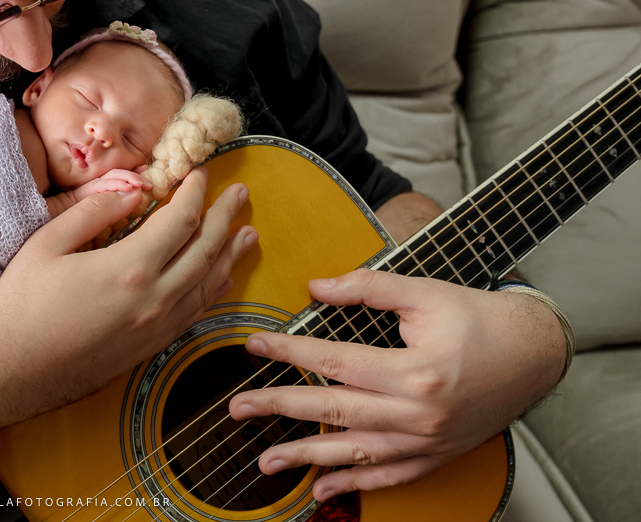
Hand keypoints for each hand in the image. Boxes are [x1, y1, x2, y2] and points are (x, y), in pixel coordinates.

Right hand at [0, 169, 257, 413]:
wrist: (12, 369)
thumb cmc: (23, 303)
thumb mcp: (48, 243)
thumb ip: (94, 212)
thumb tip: (132, 193)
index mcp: (130, 268)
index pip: (181, 220)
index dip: (195, 193)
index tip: (200, 174)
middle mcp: (154, 299)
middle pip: (206, 250)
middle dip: (226, 217)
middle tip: (241, 195)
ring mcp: (157, 327)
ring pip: (208, 285)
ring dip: (230, 255)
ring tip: (247, 233)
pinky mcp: (151, 348)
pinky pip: (195, 312)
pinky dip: (214, 290)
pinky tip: (221, 278)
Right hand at [72, 168, 152, 200]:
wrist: (65, 210)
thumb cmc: (84, 208)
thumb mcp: (104, 205)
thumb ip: (116, 201)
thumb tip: (133, 197)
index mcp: (105, 183)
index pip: (122, 175)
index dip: (135, 172)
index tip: (146, 170)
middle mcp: (101, 179)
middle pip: (121, 172)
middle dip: (137, 176)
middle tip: (149, 184)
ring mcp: (96, 181)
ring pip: (115, 174)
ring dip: (130, 178)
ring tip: (141, 184)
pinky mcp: (91, 186)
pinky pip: (106, 183)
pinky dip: (118, 184)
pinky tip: (128, 187)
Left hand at [227, 269, 566, 500]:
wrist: (534, 353)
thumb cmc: (480, 319)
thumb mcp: (424, 292)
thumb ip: (367, 287)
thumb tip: (317, 286)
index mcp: (414, 371)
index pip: (334, 361)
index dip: (289, 351)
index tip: (254, 344)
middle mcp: (418, 414)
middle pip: (334, 412)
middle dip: (280, 408)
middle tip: (238, 408)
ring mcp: (426, 441)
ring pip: (355, 454)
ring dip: (306, 459)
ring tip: (266, 461)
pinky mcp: (435, 454)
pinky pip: (387, 477)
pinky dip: (352, 484)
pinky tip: (321, 487)